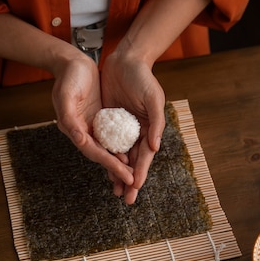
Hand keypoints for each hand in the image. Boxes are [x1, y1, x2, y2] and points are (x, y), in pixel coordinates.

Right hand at [51, 52, 134, 187]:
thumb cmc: (69, 77)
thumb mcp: (66, 95)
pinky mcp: (100, 120)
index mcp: (74, 130)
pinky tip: (133, 156)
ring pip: (108, 150)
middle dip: (117, 171)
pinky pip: (112, 138)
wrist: (72, 62)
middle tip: (133, 185)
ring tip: (134, 178)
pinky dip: (121, 148)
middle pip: (102, 156)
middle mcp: (83, 132)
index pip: (95, 152)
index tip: (126, 176)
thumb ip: (69, 118)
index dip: (111, 165)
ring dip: (120, 164)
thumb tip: (79, 139)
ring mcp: (92, 127)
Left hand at [101, 50, 165, 203]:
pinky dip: (107, 157)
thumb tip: (155, 147)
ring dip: (118, 174)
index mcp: (149, 130)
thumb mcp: (153, 98)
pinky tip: (103, 169)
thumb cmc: (142, 78)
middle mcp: (137, 133)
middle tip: (126, 199)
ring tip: (115, 191)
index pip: (144, 157)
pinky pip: (107, 144)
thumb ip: (156, 123)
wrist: (125, 61)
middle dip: (130, 181)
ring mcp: (123, 130)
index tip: (136, 187)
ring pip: (120, 157)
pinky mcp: (109, 123)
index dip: (140, 173)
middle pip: (133, 162)